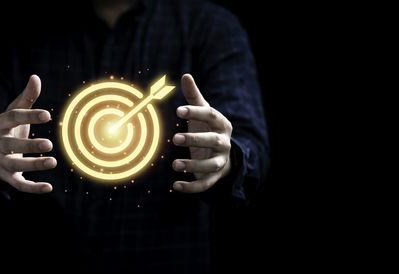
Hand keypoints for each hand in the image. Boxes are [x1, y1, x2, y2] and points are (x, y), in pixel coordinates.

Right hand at [0, 75, 56, 193]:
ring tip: (53, 162)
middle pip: (12, 145)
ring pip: (16, 165)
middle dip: (30, 146)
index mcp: (0, 125)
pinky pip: (19, 185)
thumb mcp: (15, 112)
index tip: (48, 115)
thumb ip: (27, 98)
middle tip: (49, 144)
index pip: (13, 118)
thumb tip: (35, 77)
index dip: (29, 116)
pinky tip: (49, 187)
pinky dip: (33, 188)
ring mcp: (2, 162)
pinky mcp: (8, 177)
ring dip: (34, 165)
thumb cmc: (10, 129)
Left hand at [172, 74, 232, 192]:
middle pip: (212, 141)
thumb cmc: (208, 129)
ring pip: (210, 165)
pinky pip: (205, 184)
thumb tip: (185, 75)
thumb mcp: (203, 113)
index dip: (196, 112)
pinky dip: (191, 187)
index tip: (178, 110)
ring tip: (174, 165)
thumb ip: (194, 96)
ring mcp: (220, 161)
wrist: (223, 156)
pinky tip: (175, 186)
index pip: (211, 116)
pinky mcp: (214, 177)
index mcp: (221, 124)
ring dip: (193, 166)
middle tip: (175, 138)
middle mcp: (224, 143)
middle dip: (195, 140)